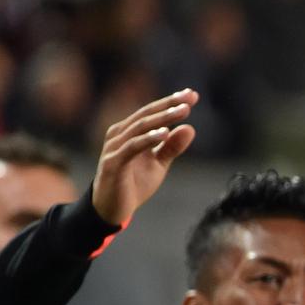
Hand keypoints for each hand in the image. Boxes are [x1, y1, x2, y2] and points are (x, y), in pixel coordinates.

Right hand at [92, 89, 198, 224]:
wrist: (111, 209)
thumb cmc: (133, 183)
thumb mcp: (158, 164)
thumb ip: (172, 147)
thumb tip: (190, 128)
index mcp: (129, 131)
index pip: (152, 112)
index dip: (171, 101)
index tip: (193, 95)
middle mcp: (119, 135)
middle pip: (146, 114)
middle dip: (169, 104)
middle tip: (190, 98)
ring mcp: (113, 147)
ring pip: (140, 127)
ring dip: (163, 118)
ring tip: (183, 111)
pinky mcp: (112, 163)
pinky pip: (132, 147)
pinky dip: (148, 138)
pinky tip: (165, 134)